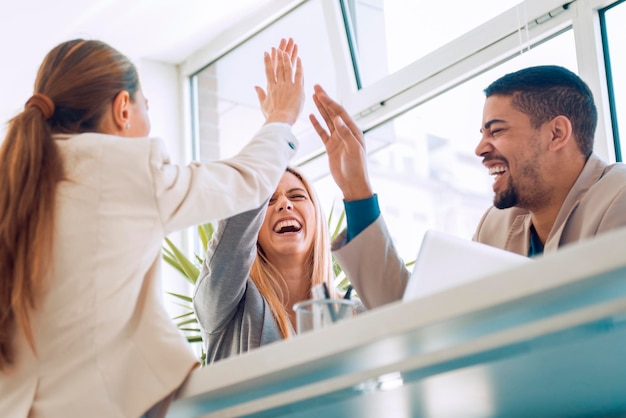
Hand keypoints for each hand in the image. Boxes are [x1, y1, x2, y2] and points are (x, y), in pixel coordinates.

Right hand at [255, 38, 303, 125]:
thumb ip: (260, 94)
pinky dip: (299, 66)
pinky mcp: (297, 88)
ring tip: (287, 51)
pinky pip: (299, 74)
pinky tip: (299, 59)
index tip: (266, 52)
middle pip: (279, 67)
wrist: (280, 120)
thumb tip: (255, 86)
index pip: (268, 71)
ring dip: (287, 58)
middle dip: (279, 57)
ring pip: (288, 68)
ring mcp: (288, 85)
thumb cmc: (272, 115)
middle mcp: (279, 84)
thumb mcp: (263, 105)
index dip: (267, 61)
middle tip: (279, 48)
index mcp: (270, 88)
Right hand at [309, 84, 372, 200]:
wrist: (352, 184)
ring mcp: (337, 139)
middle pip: (333, 112)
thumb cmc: (356, 168)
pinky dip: (317, 124)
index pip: (339, 112)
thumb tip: (337, 118)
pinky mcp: (331, 147)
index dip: (329, 101)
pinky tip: (312, 116)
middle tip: (315, 88)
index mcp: (353, 130)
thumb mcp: (353, 149)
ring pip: (327, 120)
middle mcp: (345, 132)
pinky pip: (322, 132)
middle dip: (324, 100)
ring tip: (313, 97)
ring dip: (320, 109)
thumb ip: (345, 133)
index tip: (320, 92)